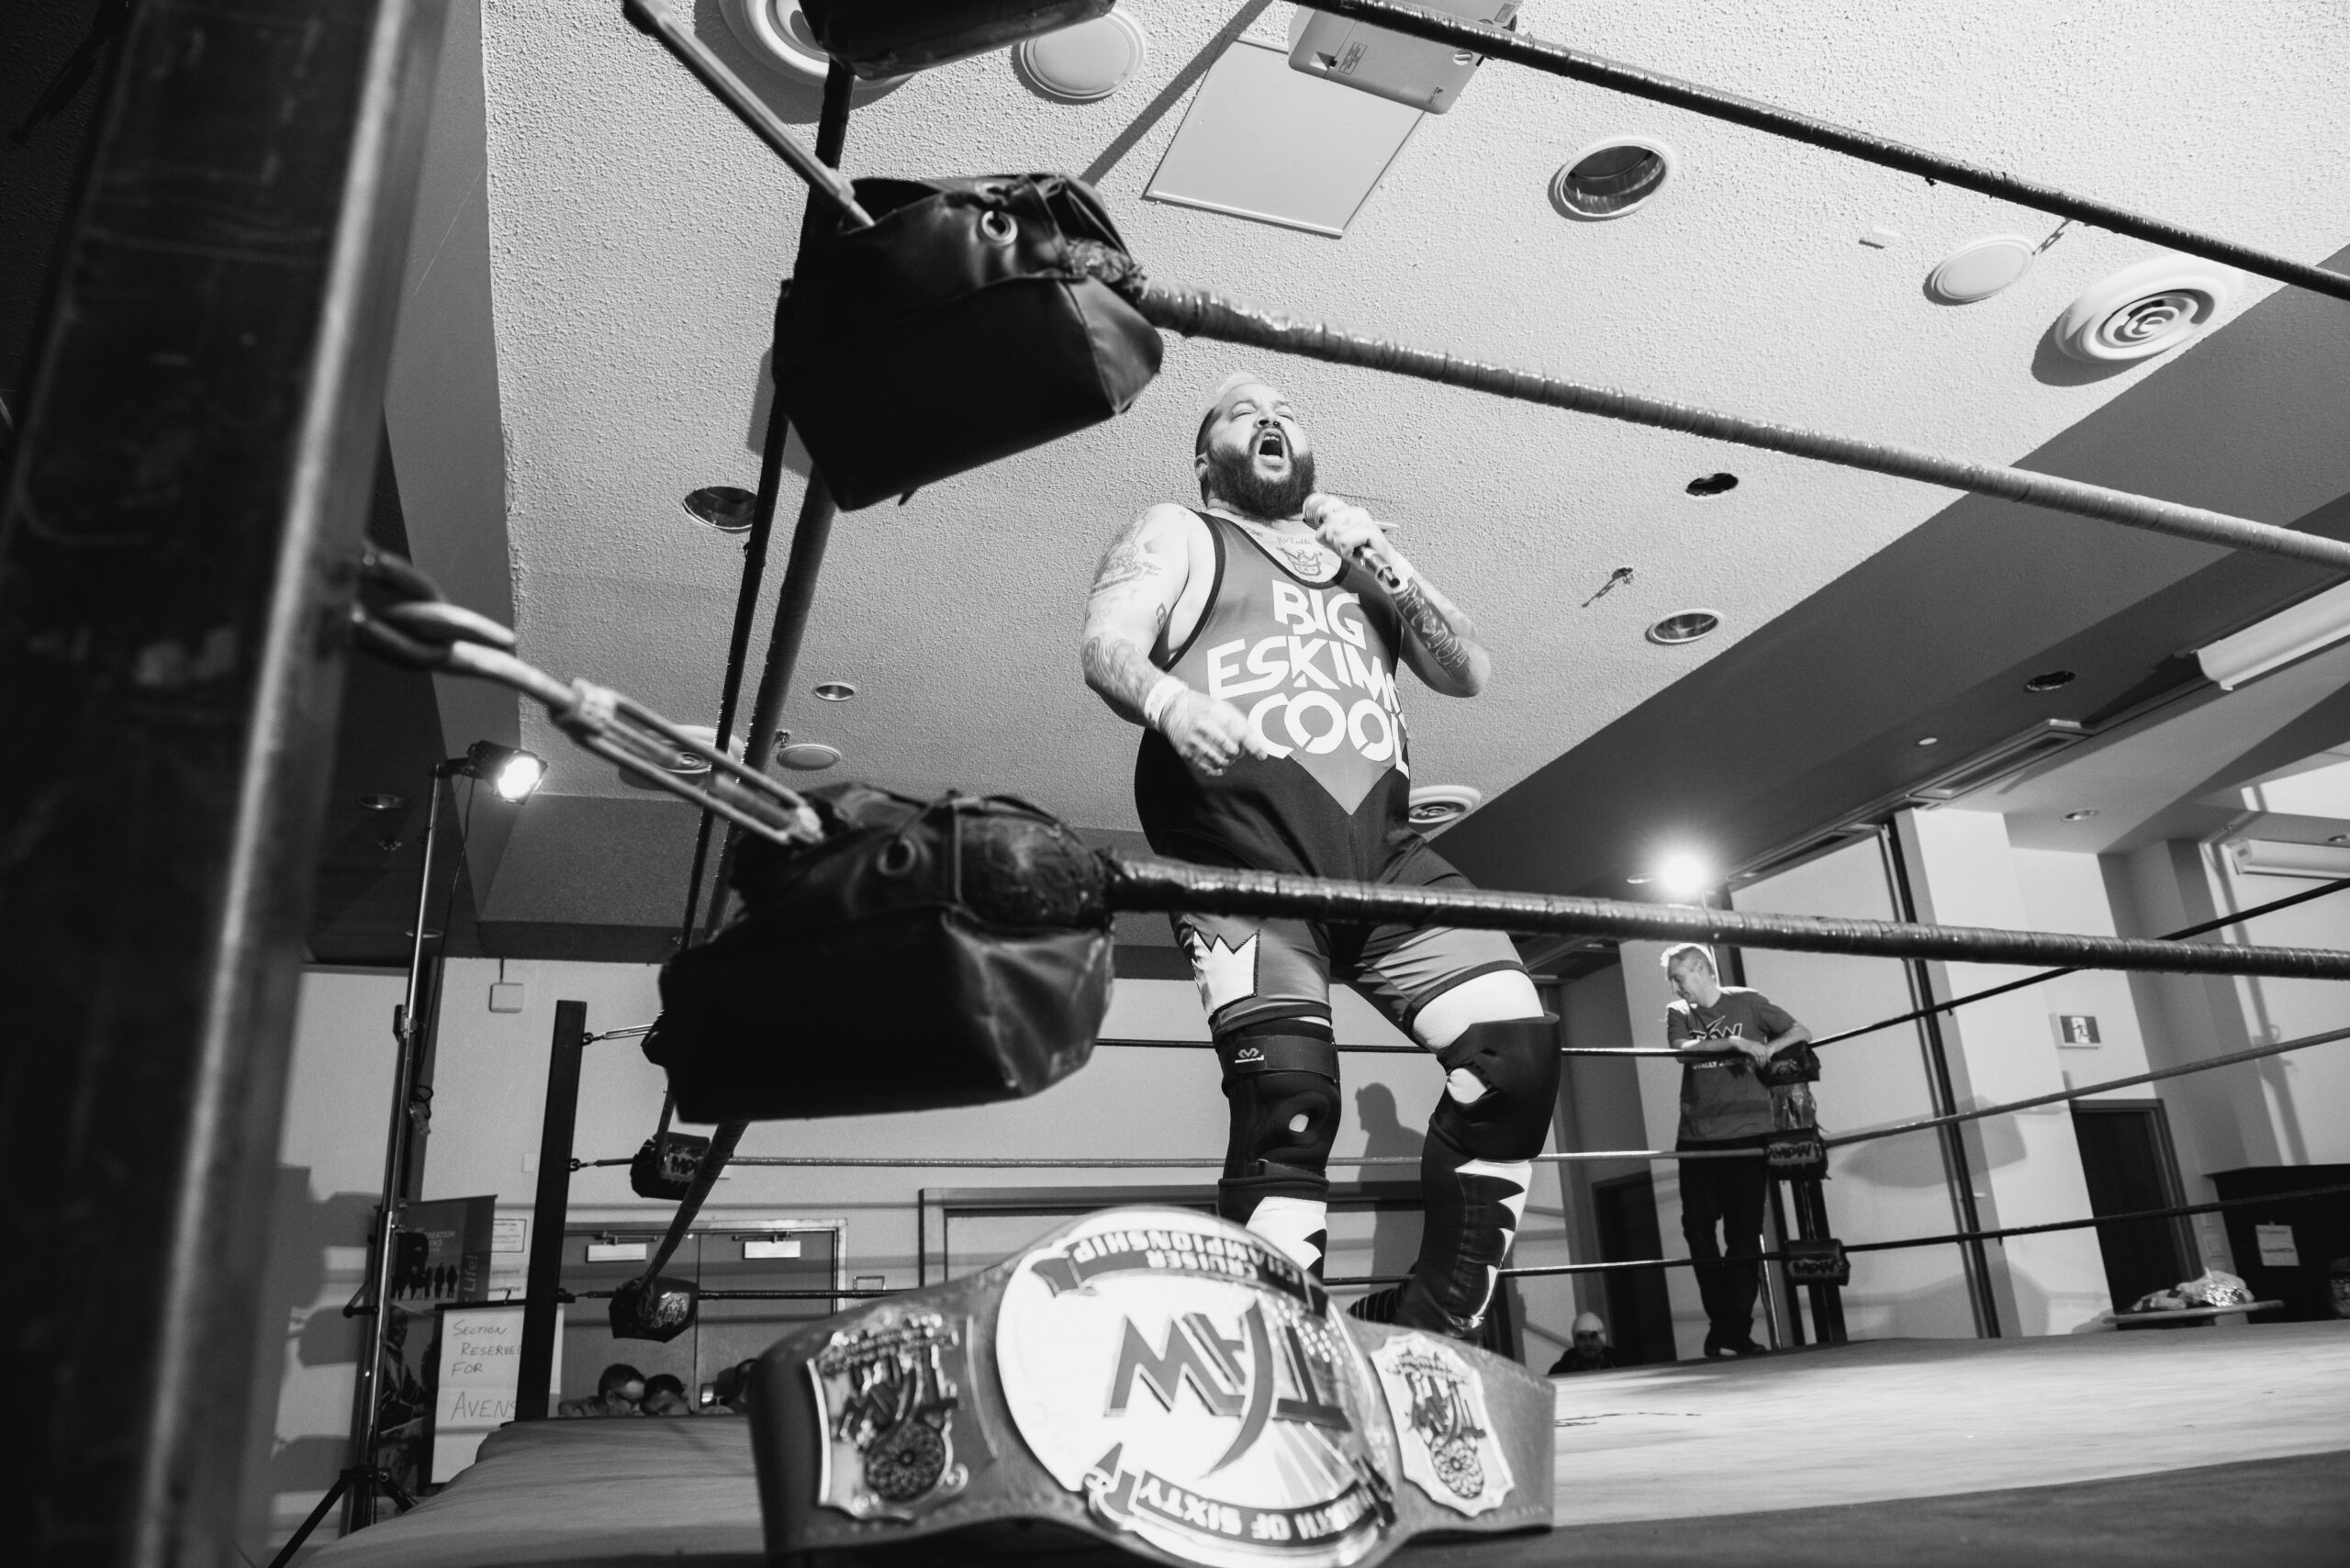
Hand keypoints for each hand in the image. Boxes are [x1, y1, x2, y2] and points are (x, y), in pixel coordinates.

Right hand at [1160, 688, 1276, 776]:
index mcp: (1216, 713)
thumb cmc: (1203, 707)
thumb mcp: (1222, 706)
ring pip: (1220, 761)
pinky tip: (1219, 764)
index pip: (1240, 732)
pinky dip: (1217, 769)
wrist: (1172, 709)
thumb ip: (1240, 722)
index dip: (1253, 746)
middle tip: (1236, 749)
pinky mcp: (1186, 752)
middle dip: (1238, 753)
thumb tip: (1257, 742)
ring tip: (1227, 755)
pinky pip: (1207, 768)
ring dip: (1228, 761)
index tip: (1261, 755)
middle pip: (1232, 750)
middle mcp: (1205, 727)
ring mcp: (1194, 741)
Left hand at [1303, 494, 1405, 585]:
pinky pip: (1345, 542)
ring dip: (1342, 548)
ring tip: (1353, 549)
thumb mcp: (1339, 541)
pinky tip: (1356, 552)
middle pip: (1330, 526)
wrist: (1381, 563)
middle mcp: (1358, 513)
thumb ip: (1328, 528)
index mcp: (1351, 512)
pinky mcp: (1368, 531)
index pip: (1326, 516)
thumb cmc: (1361, 552)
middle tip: (1348, 547)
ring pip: (1337, 534)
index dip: (1328, 533)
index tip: (1341, 541)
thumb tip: (1321, 510)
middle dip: (1335, 542)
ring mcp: (1364, 521)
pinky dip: (1347, 552)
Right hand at [1731, 1034, 1773, 1063]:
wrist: (1737, 1042)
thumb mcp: (1751, 1045)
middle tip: (1765, 1065)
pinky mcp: (1750, 1049)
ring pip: (1760, 1055)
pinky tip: (1757, 1064)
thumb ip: (1756, 1047)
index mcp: (1758, 1043)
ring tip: (1761, 1066)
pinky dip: (1757, 1060)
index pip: (1765, 1050)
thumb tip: (1759, 1053)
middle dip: (1765, 1060)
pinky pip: (1756, 1056)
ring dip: (1761, 1061)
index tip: (1768, 1061)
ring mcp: (1753, 1047)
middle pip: (1764, 1053)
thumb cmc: (1744, 1044)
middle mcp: (1757, 1045)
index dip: (1768, 1056)